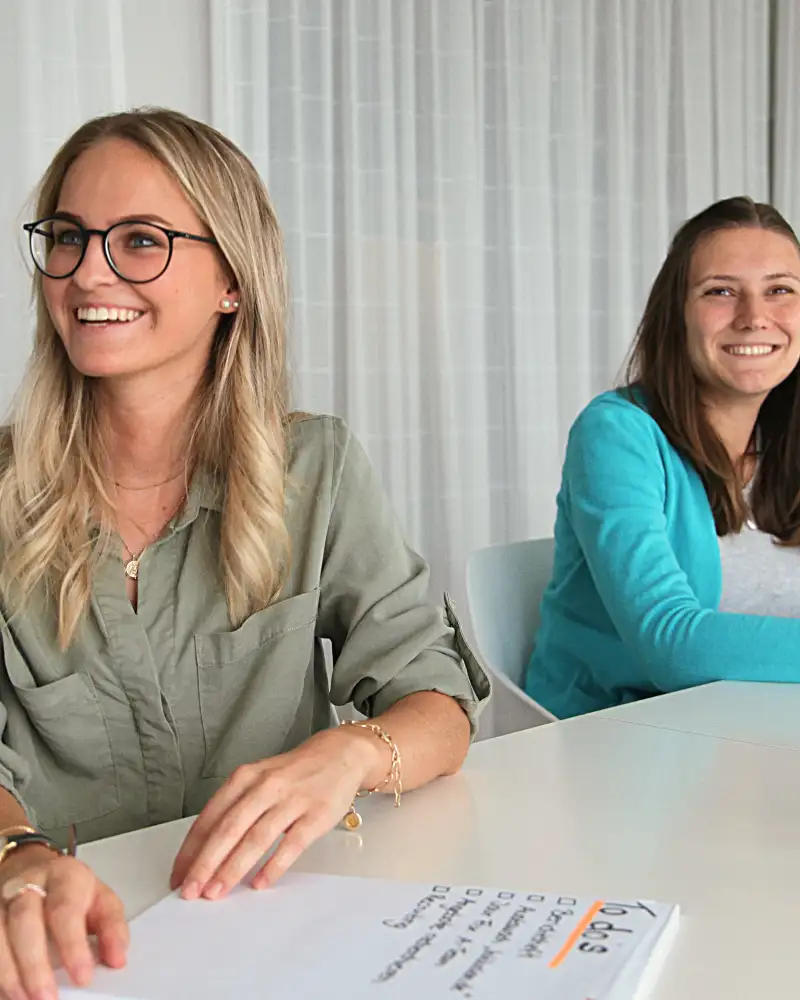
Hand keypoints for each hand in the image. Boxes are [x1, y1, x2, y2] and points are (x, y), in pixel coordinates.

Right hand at [0, 847, 127, 999]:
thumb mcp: (101, 900)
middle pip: (25, 921)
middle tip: (48, 997)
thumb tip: (117, 957)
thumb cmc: (70, 890)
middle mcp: (30, 884)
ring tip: (25, 999)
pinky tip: (7, 989)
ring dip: (10, 972)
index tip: (82, 976)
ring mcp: (3, 899)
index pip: (66, 910)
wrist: (33, 867)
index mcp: (65, 876)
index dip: (72, 945)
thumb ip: (112, 927)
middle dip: (34, 964)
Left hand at [170, 727, 384, 900]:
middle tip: (190, 890)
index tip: (178, 875)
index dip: (191, 849)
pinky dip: (273, 866)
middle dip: (205, 863)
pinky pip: (291, 844)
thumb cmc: (293, 773)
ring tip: (217, 892)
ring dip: (233, 868)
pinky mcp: (316, 815)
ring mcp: (292, 800)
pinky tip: (260, 884)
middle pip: (229, 828)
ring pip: (256, 837)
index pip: (210, 817)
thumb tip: (204, 851)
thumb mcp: (258, 780)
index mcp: (245, 777)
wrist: (340, 754)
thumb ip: (234, 809)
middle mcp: (266, 786)